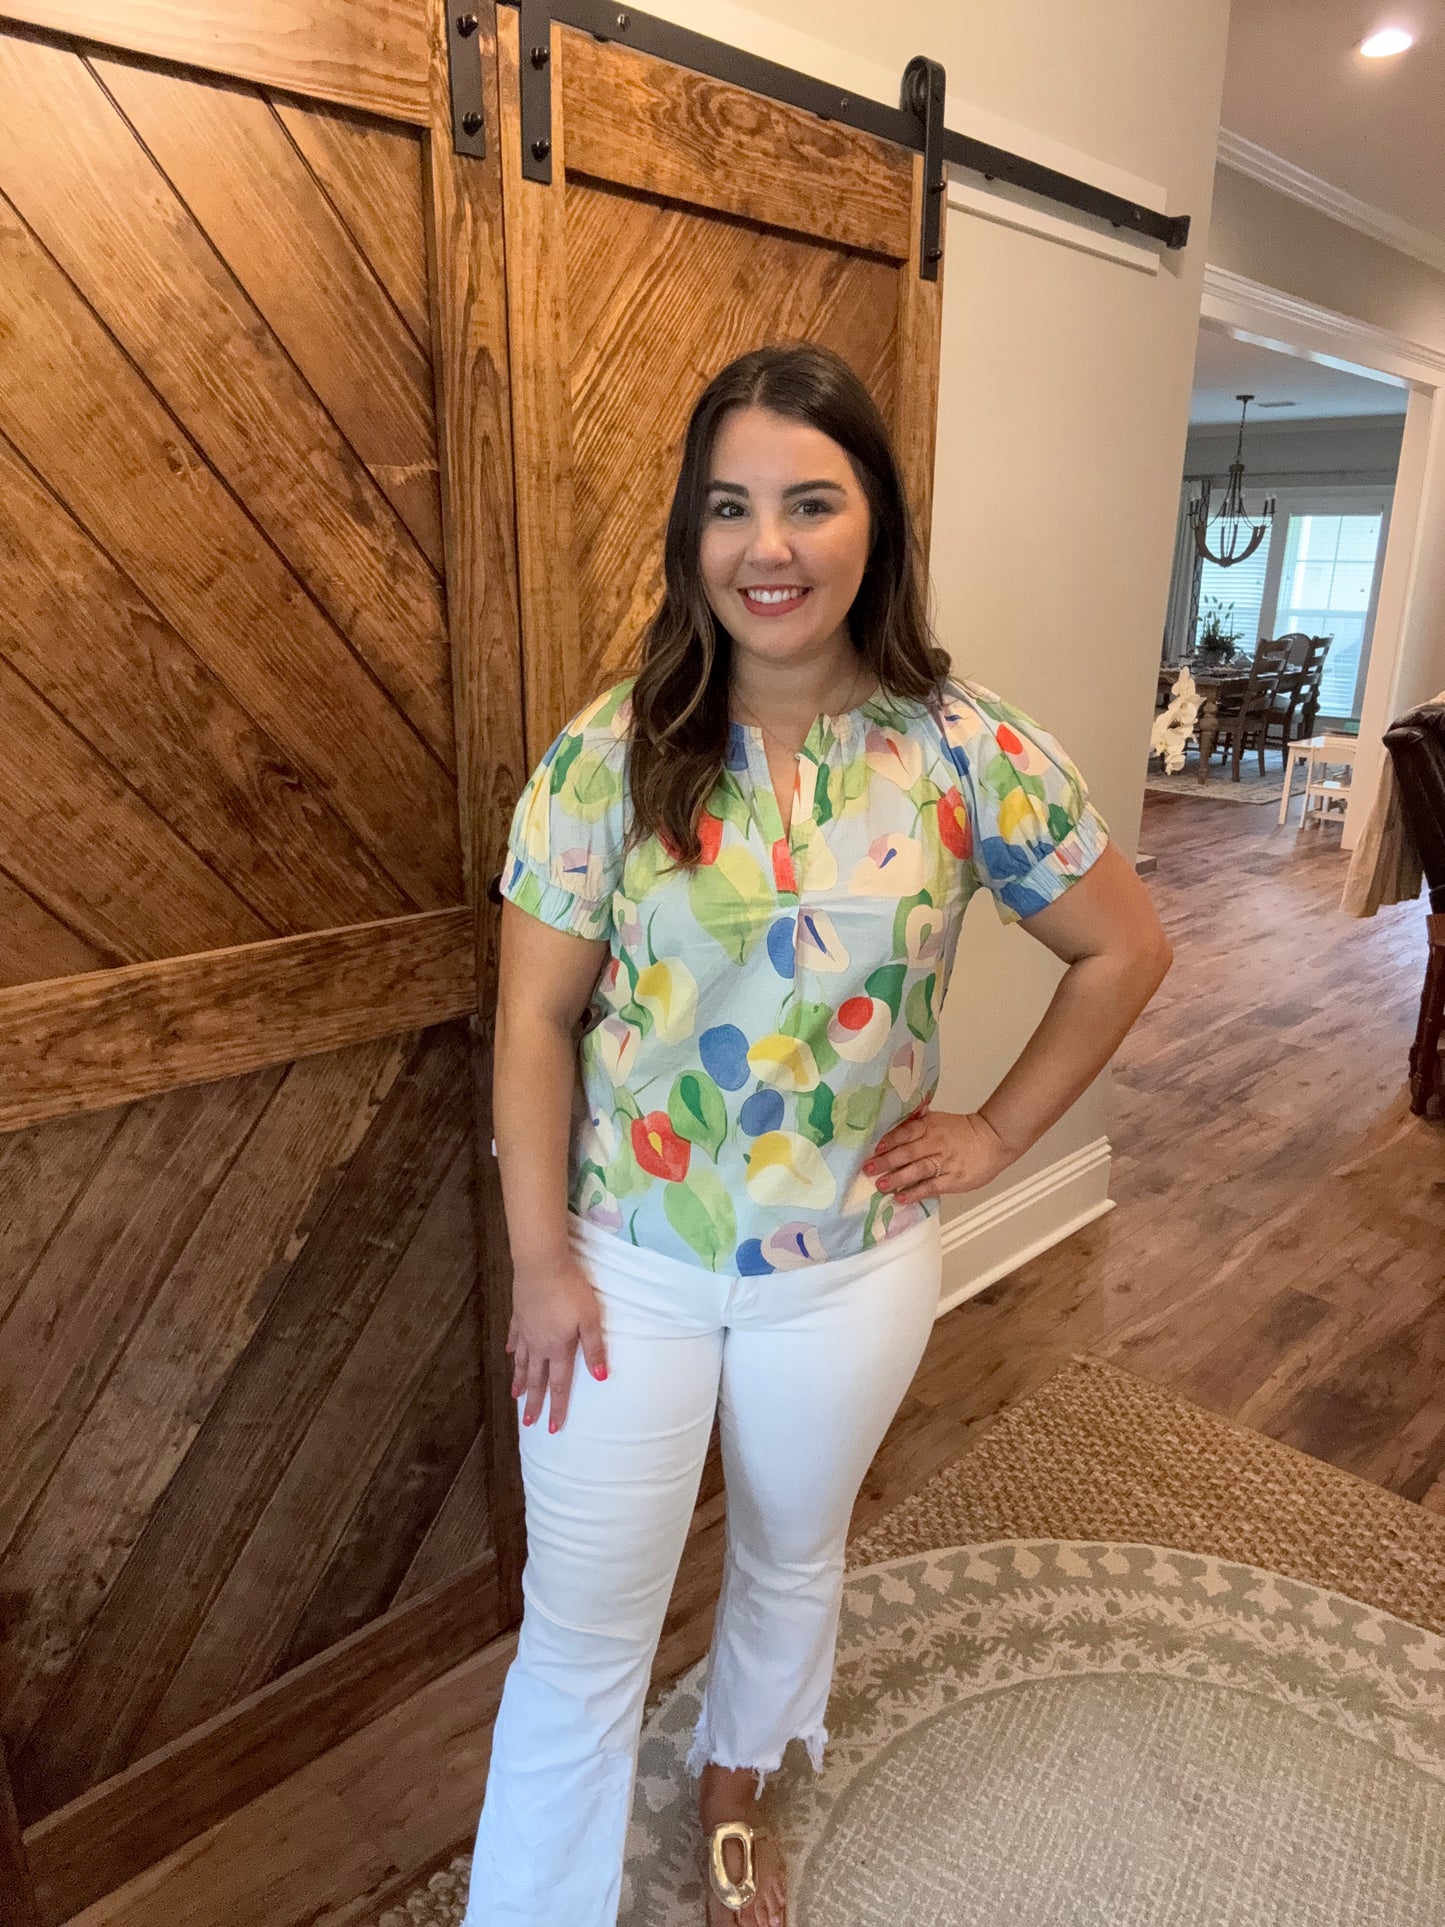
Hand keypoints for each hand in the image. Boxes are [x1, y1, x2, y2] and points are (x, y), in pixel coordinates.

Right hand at [506, 1253, 608, 1433]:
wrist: (541, 1264)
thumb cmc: (570, 1290)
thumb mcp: (590, 1319)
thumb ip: (594, 1348)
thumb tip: (600, 1378)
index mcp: (558, 1348)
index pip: (559, 1385)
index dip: (557, 1407)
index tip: (552, 1428)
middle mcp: (538, 1345)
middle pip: (536, 1379)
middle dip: (533, 1402)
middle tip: (528, 1423)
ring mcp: (525, 1330)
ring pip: (521, 1362)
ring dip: (519, 1380)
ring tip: (514, 1396)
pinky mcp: (518, 1314)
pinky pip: (514, 1337)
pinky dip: (512, 1348)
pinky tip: (509, 1353)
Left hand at [862, 1102, 1018, 1204]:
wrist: (993, 1139)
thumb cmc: (962, 1131)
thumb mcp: (939, 1120)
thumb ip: (917, 1124)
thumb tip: (890, 1127)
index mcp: (931, 1126)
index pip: (907, 1132)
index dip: (890, 1139)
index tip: (874, 1147)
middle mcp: (936, 1143)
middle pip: (908, 1152)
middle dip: (886, 1161)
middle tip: (868, 1169)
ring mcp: (945, 1162)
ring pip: (918, 1171)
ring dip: (897, 1178)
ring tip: (881, 1185)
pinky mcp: (953, 1180)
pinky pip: (931, 1187)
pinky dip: (915, 1193)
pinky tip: (901, 1198)